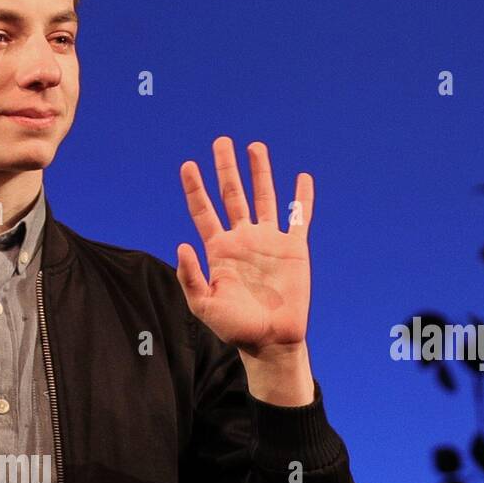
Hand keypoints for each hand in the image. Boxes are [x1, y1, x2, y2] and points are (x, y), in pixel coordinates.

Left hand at [176, 137, 312, 354]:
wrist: (271, 340)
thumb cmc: (235, 327)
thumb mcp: (204, 305)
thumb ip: (191, 276)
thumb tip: (182, 244)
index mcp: (219, 251)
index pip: (204, 212)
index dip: (195, 189)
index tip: (187, 165)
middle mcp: (243, 240)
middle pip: (232, 196)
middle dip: (226, 169)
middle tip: (221, 142)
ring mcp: (269, 241)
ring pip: (264, 197)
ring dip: (260, 172)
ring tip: (254, 146)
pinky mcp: (294, 248)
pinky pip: (299, 217)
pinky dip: (301, 198)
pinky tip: (301, 177)